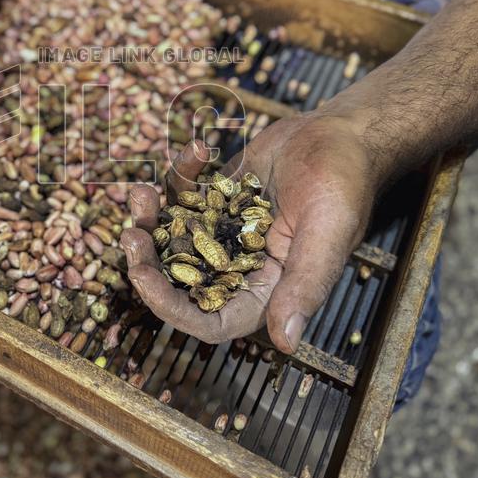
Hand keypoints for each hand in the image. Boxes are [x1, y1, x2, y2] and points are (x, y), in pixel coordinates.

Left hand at [121, 114, 381, 351]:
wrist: (341, 133)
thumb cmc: (344, 182)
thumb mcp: (327, 233)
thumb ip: (305, 285)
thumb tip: (287, 344)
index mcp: (267, 290)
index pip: (210, 320)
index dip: (171, 308)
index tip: (142, 276)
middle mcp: (241, 267)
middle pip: (180, 281)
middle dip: (148, 261)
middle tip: (132, 233)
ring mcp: (224, 231)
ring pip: (172, 238)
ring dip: (152, 219)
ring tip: (142, 193)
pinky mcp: (216, 198)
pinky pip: (183, 196)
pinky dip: (179, 176)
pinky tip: (196, 152)